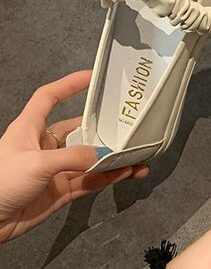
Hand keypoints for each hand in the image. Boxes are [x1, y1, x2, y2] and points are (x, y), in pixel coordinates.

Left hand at [0, 70, 147, 242]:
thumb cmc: (2, 181)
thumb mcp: (37, 162)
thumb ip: (74, 157)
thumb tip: (105, 156)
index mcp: (30, 129)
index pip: (49, 97)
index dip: (69, 85)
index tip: (92, 77)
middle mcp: (45, 146)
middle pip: (80, 131)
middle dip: (104, 130)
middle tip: (129, 127)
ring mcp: (55, 170)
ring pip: (91, 160)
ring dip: (114, 159)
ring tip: (140, 157)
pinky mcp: (61, 191)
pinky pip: (91, 181)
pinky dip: (110, 177)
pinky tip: (128, 173)